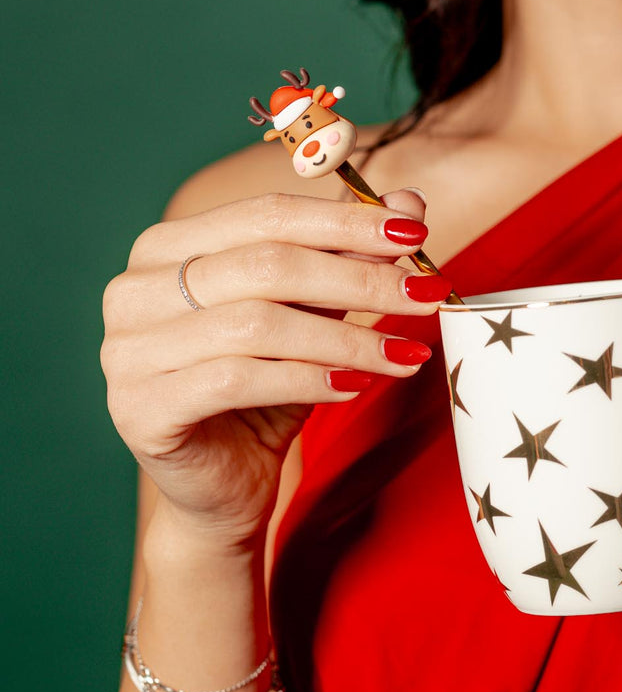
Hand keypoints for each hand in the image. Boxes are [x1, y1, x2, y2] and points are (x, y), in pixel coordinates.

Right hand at [101, 189, 449, 547]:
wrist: (221, 491)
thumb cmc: (260, 397)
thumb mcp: (308, 318)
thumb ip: (344, 258)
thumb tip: (409, 200)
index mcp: (164, 250)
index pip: (264, 214)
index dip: (345, 221)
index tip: (415, 231)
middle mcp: (133, 291)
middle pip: (265, 264)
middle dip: (359, 276)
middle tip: (425, 293)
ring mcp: (127, 350)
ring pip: (257, 323)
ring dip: (346, 338)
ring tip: (404, 354)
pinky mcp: (140, 409)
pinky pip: (238, 380)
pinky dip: (307, 380)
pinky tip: (355, 388)